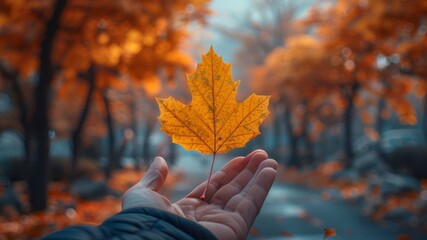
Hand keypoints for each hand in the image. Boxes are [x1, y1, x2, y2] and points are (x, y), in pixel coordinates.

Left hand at [122, 150, 277, 239]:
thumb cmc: (145, 221)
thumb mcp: (142, 195)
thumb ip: (154, 178)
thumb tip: (159, 159)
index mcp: (187, 210)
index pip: (213, 187)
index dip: (228, 172)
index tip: (240, 157)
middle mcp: (207, 217)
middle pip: (232, 190)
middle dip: (247, 172)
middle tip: (260, 154)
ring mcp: (222, 224)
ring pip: (245, 196)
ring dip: (259, 177)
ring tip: (270, 160)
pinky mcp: (235, 229)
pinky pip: (252, 205)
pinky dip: (262, 187)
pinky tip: (270, 170)